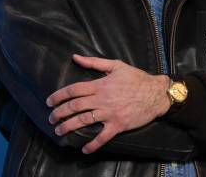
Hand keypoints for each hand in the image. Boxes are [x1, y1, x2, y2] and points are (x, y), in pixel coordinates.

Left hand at [46, 54, 170, 153]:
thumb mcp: (116, 65)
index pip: (74, 90)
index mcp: (100, 85)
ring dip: (68, 127)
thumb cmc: (136, 78)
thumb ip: (94, 62)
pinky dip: (93, 144)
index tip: (49, 101)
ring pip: (84, 121)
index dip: (59, 96)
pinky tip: (84, 149)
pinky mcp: (118, 125)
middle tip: (51, 118)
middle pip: (75, 107)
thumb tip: (75, 57)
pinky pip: (103, 137)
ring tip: (59, 131)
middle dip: (60, 113)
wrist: (156, 93)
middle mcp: (102, 100)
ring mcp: (109, 113)